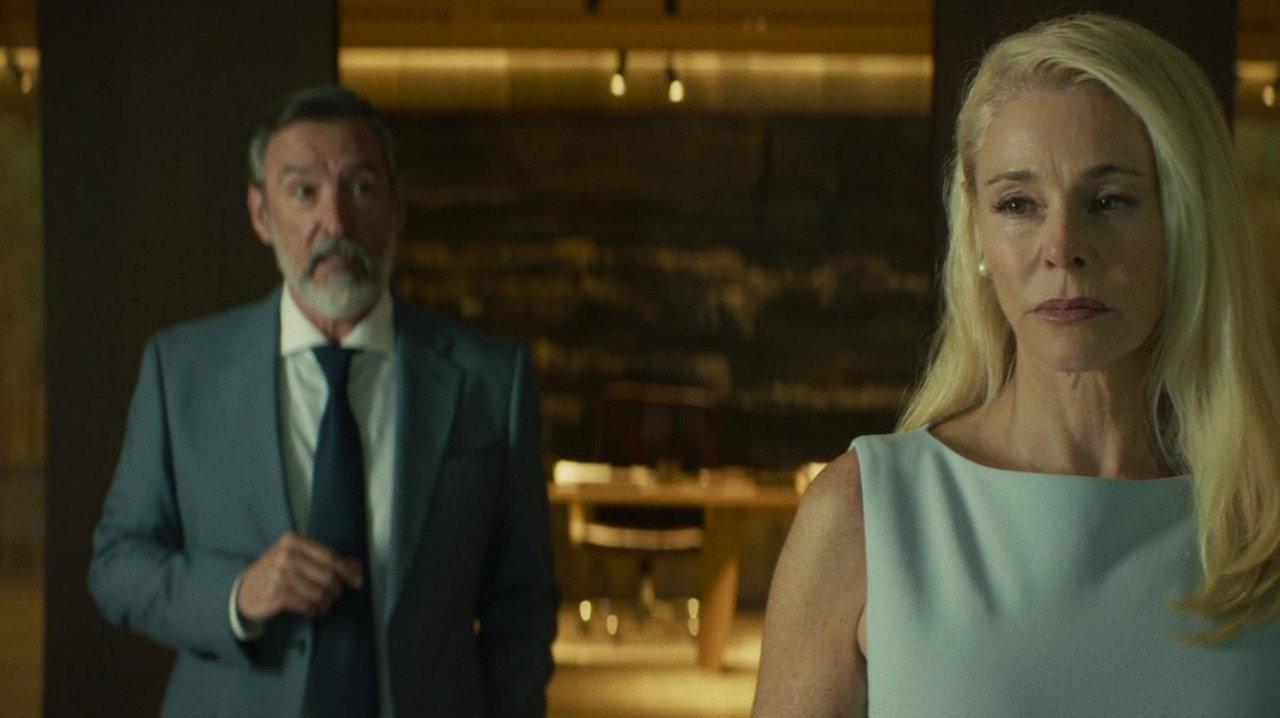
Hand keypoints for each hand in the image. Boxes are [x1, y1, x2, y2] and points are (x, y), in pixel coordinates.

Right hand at [236, 532, 363, 622]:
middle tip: (333, 596)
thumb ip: (327, 560)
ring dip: (325, 603)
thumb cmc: (276, 572)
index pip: (330, 557)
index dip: (348, 571)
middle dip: (335, 590)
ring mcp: (279, 575)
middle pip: (328, 576)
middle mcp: (286, 555)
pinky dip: (313, 610)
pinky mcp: (276, 595)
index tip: (357, 582)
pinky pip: (307, 605)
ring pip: (319, 593)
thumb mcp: (298, 558)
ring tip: (321, 604)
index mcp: (294, 541)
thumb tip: (357, 568)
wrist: (244, 590)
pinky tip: (311, 610)